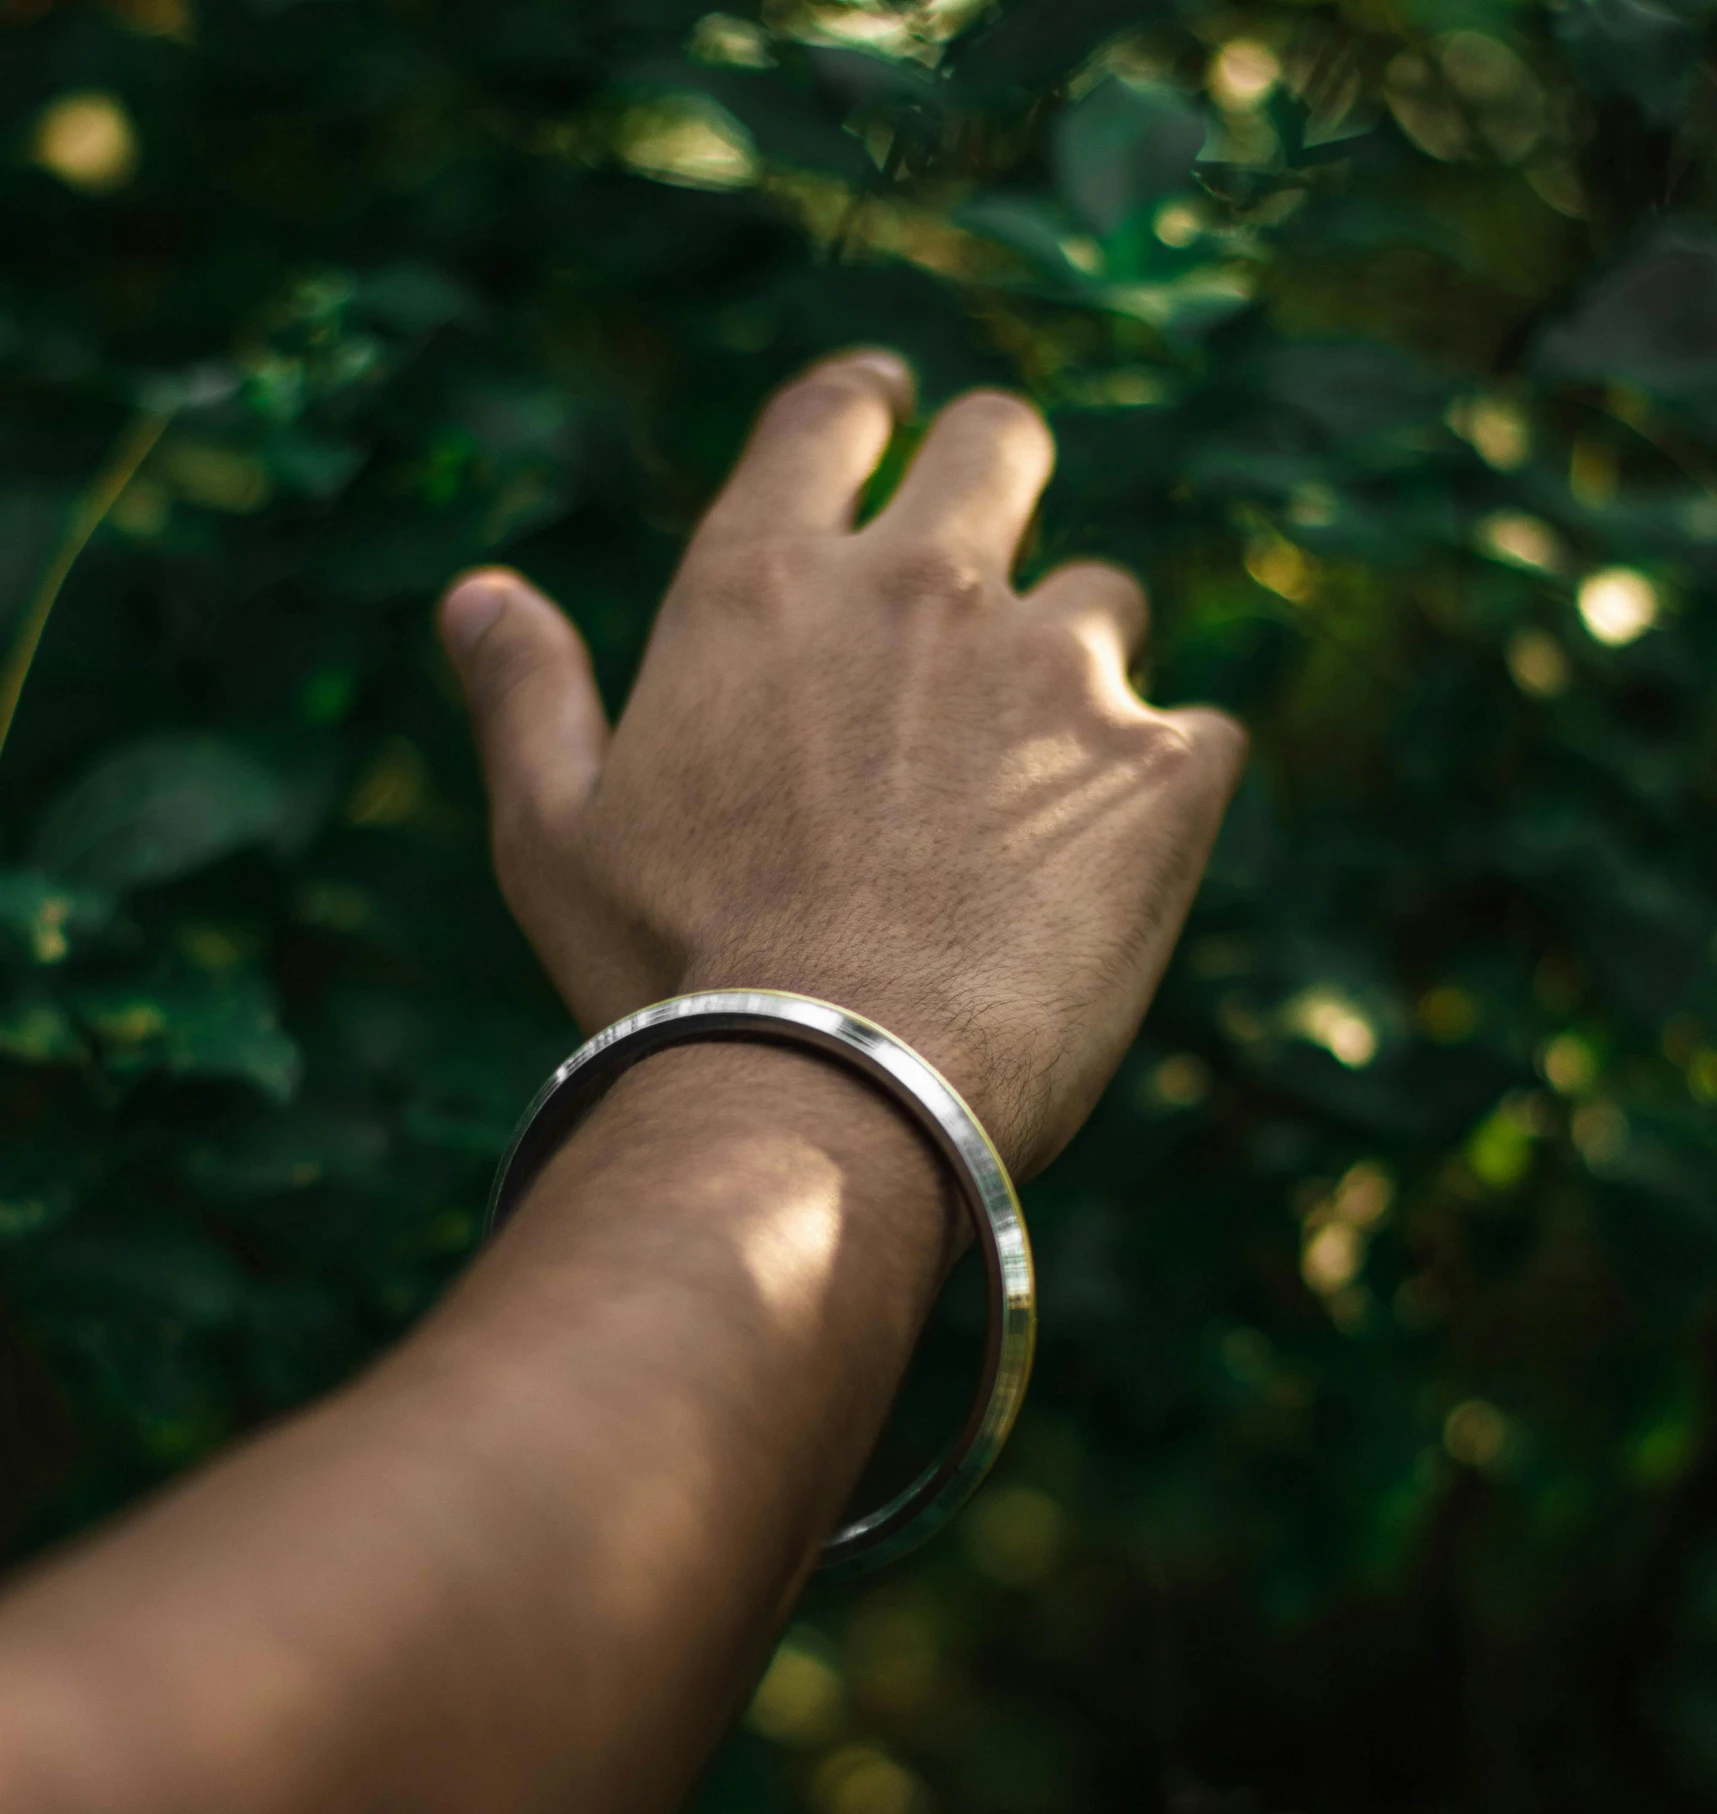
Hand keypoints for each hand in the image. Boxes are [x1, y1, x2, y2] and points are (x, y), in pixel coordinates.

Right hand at [438, 351, 1244, 1178]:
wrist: (826, 1099)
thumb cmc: (672, 981)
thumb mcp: (554, 838)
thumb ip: (527, 697)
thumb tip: (476, 595)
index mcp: (764, 586)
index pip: (831, 418)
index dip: (866, 401)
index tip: (889, 406)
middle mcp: (919, 588)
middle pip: (1001, 443)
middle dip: (1002, 477)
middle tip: (994, 564)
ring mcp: (1051, 668)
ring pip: (1109, 600)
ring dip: (1079, 671)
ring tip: (1040, 797)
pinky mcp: (1158, 769)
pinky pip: (1199, 739)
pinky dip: (1168, 790)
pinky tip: (1114, 875)